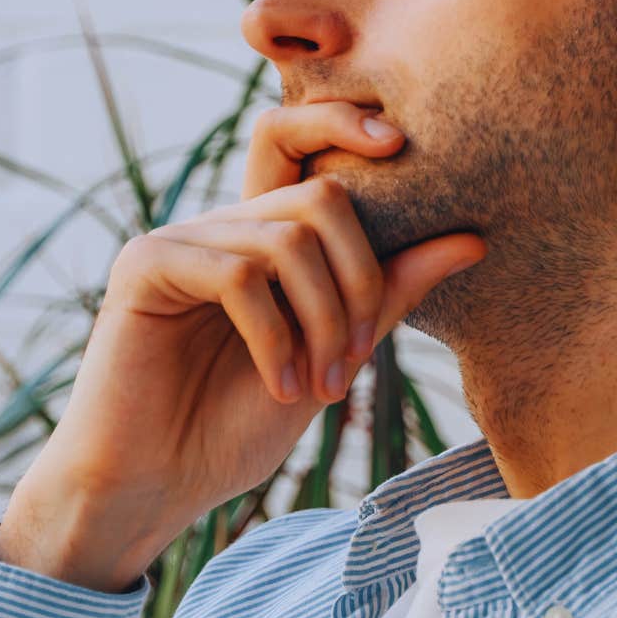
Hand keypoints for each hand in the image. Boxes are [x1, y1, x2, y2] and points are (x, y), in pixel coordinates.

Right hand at [0, 100, 486, 591]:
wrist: (153, 490)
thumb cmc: (230, 432)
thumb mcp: (330, 359)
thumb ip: (387, 297)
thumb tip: (471, 239)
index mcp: (260, 240)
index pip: (304, 146)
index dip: (347, 127)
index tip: (403, 146)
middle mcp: (219, 227)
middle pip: (320, 196)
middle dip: (362, 280)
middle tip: (358, 357)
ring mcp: (178, 240)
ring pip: (288, 240)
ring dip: (325, 323)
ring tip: (320, 388)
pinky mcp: (145, 266)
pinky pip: (237, 274)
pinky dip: (274, 337)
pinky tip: (278, 386)